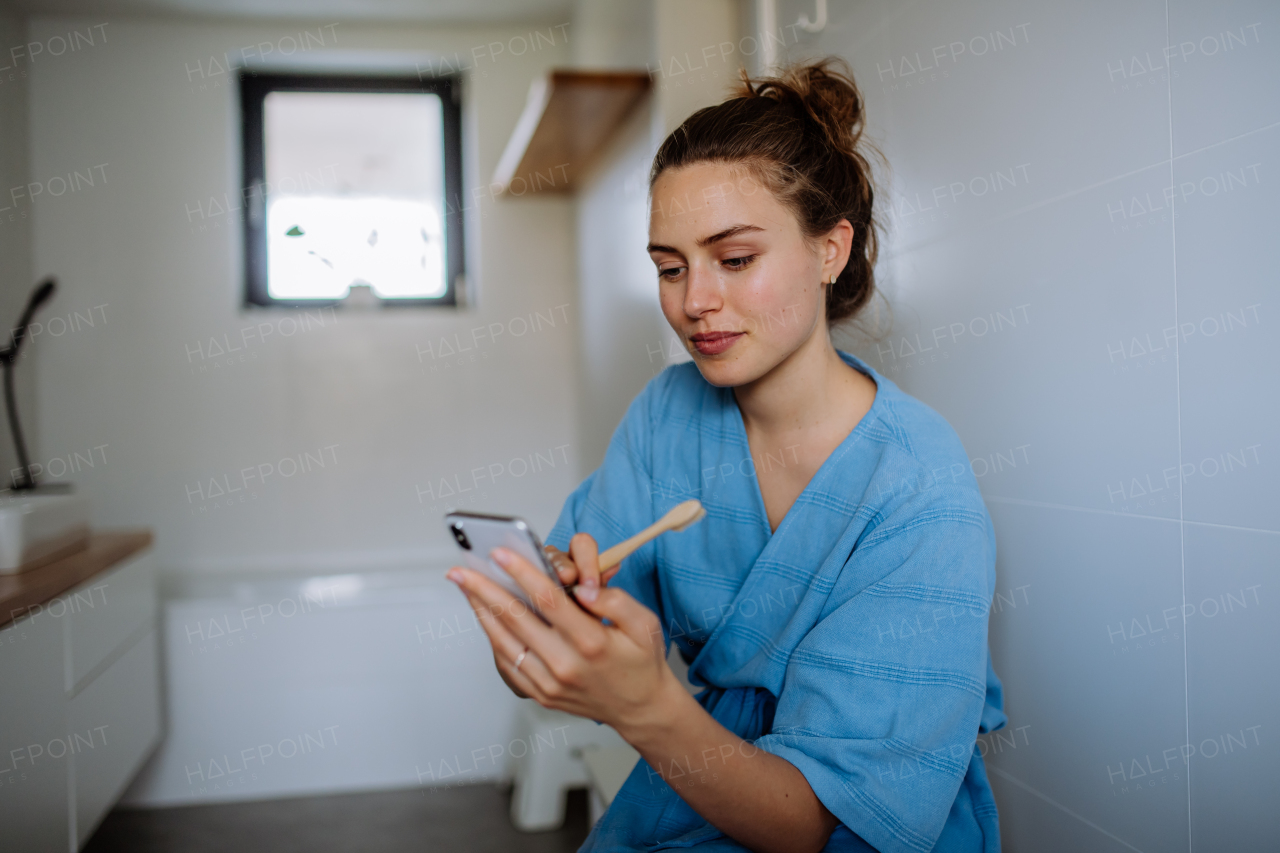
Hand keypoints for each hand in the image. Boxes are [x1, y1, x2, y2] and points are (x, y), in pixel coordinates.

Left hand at [447, 532, 677, 732]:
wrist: (640, 708)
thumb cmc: (641, 660)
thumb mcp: (645, 624)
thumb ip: (617, 601)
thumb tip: (583, 588)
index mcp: (592, 642)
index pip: (548, 600)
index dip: (521, 573)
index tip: (500, 553)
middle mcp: (566, 665)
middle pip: (515, 619)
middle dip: (484, 589)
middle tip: (460, 569)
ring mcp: (550, 683)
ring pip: (504, 642)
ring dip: (480, 612)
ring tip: (465, 588)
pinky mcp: (541, 694)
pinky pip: (508, 664)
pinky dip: (492, 639)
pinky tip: (485, 618)